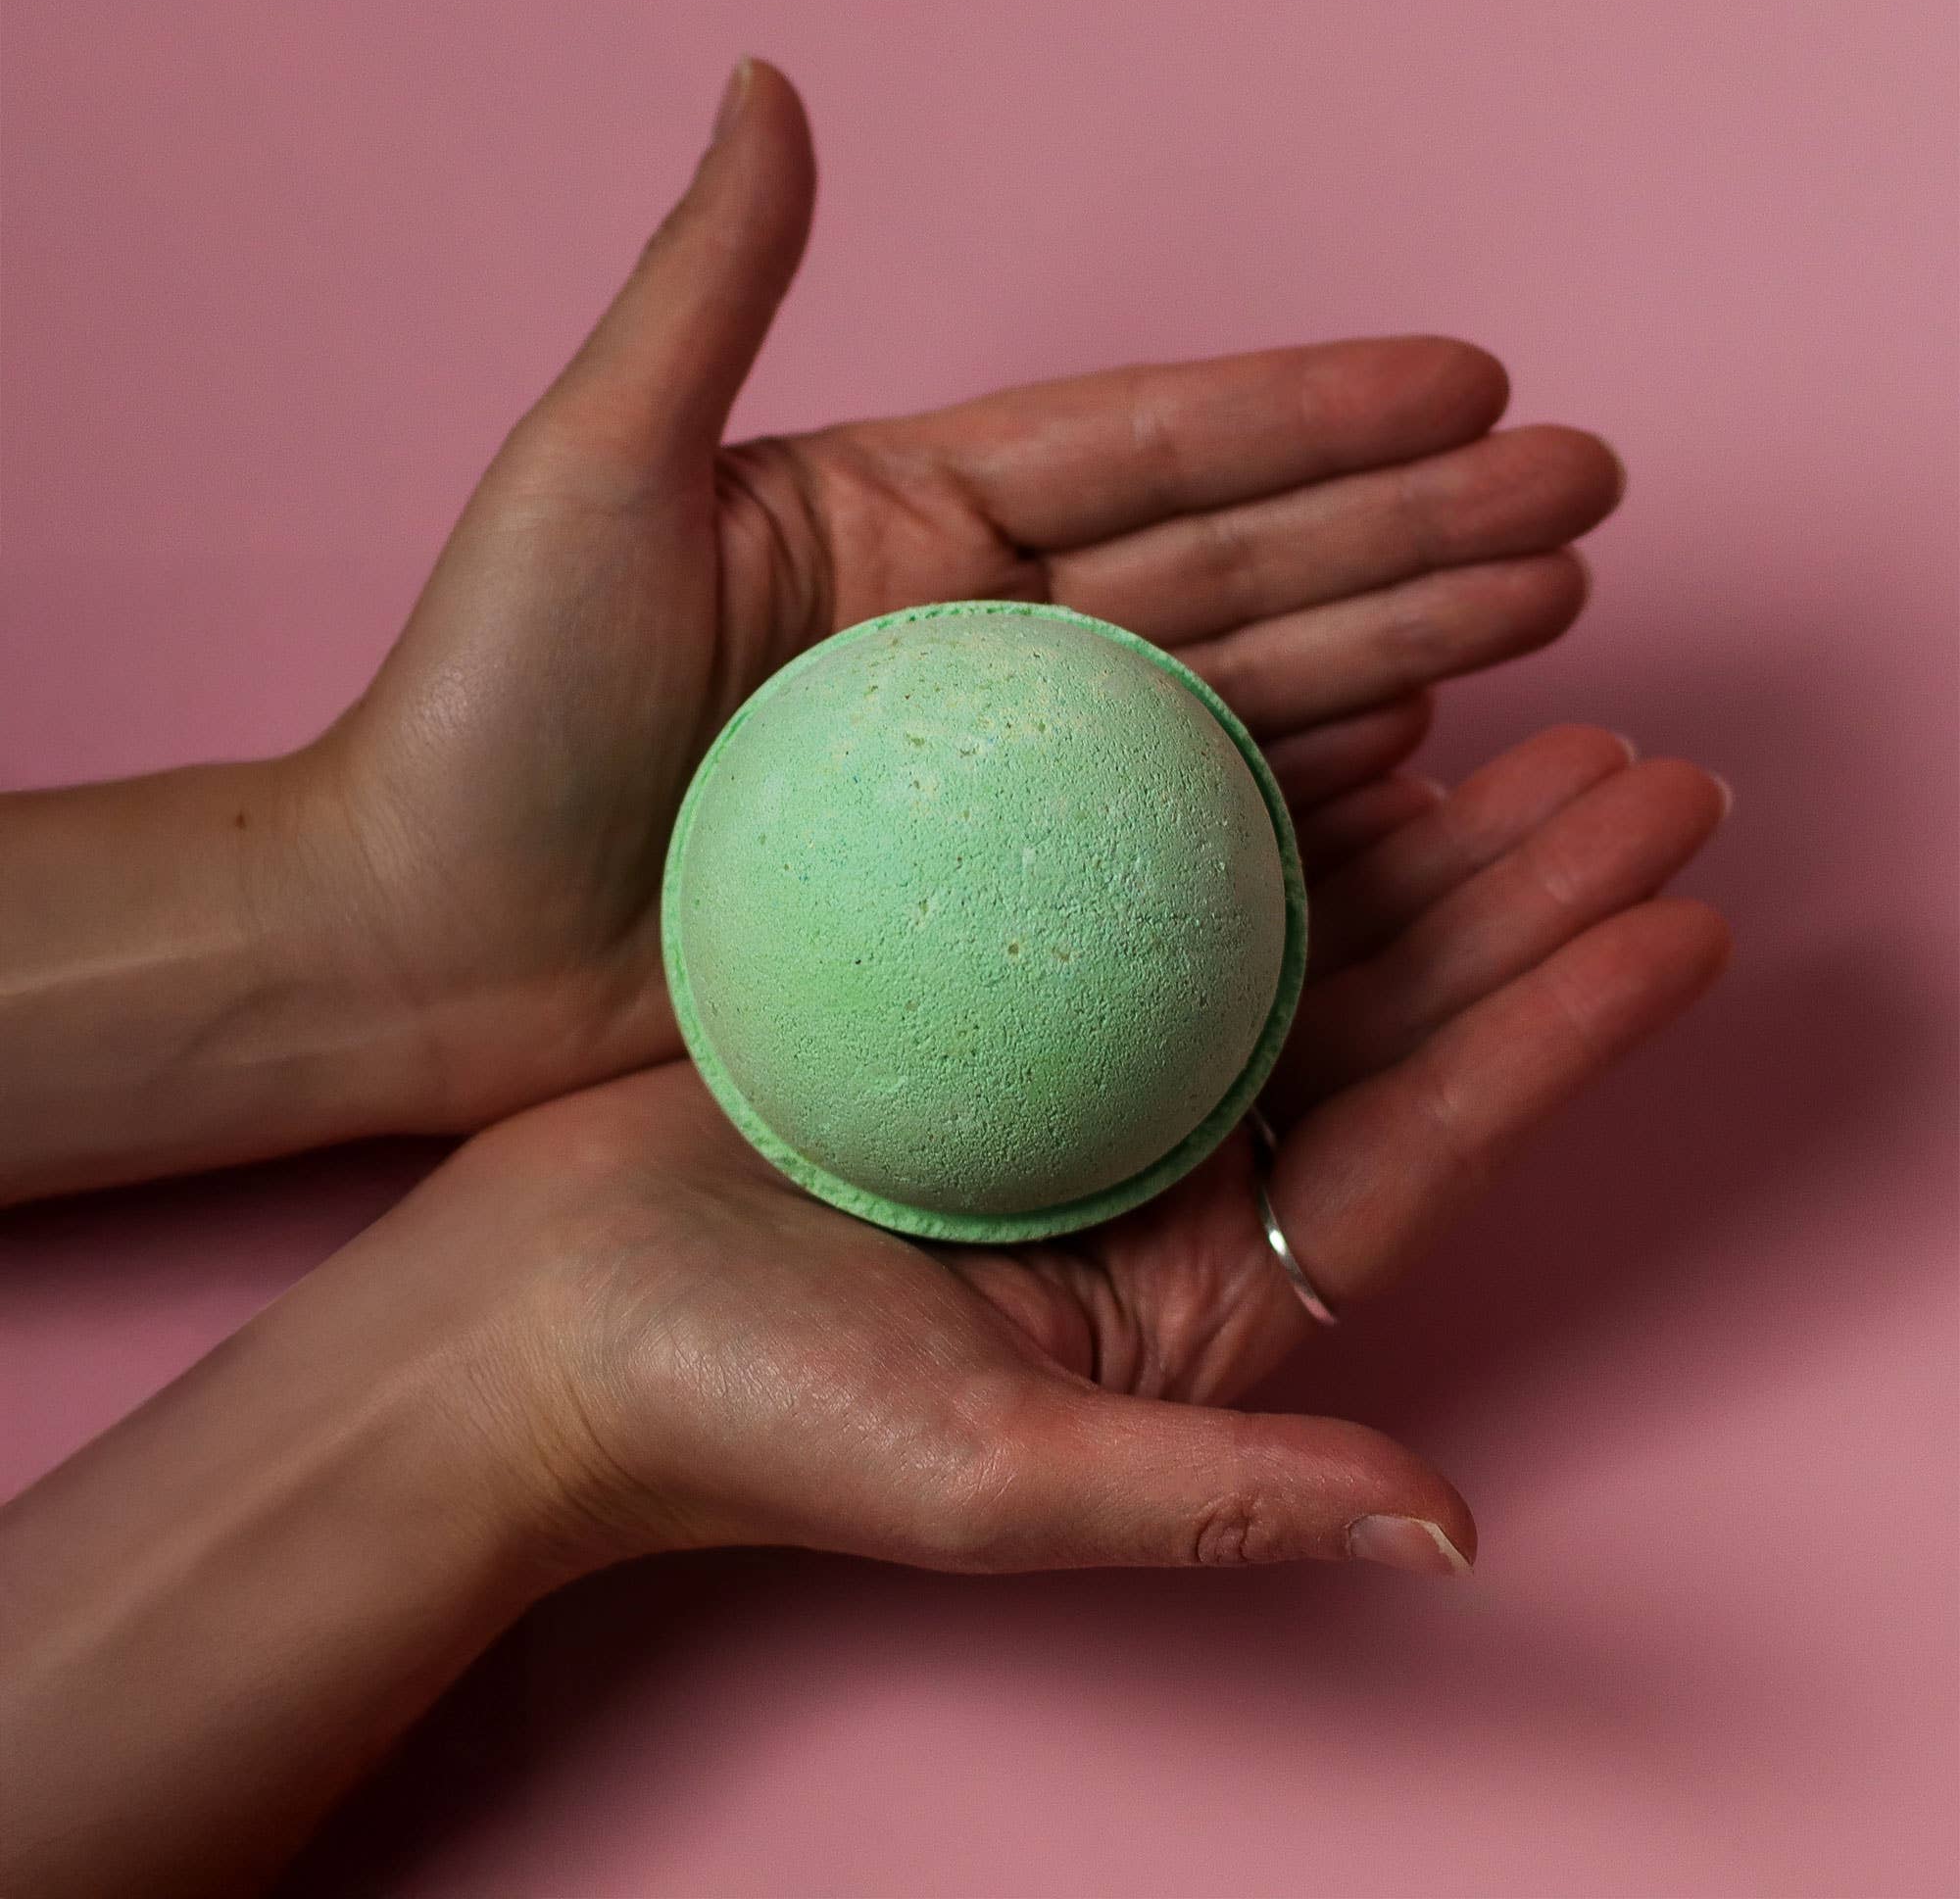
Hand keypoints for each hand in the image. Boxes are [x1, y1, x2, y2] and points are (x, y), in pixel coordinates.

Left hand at [296, 59, 1624, 1129]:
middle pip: (1234, 562)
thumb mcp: (592, 475)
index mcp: (902, 518)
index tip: (1474, 379)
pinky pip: (1173, 842)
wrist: (424, 950)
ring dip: (1396, 652)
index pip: (1150, 443)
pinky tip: (1418, 767)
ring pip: (1232, 695)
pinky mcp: (989, 907)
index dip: (1314, 411)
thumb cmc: (485, 714)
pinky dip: (1296, 803)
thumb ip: (707, 290)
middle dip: (1414, 527)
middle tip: (1579, 505)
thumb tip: (771, 82)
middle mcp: (971, 634)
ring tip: (1544, 620)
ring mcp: (992, 777)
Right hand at [391, 726, 1729, 1577]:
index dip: (1558, 1041)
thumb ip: (1221, 1504)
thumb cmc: (735, 1420)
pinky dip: (1242, 797)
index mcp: (1194, 1305)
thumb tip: (1457, 1534)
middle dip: (1525, 907)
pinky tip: (1331, 718)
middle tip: (1649, 780)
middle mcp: (1164, 1186)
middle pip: (1382, 1028)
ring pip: (1286, 937)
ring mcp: (1086, 1083)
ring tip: (1540, 731)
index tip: (1684, 923)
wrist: (530, 1326)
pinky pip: (1150, 878)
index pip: (1417, 1154)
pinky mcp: (999, 1001)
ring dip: (1417, 838)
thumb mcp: (985, 1483)